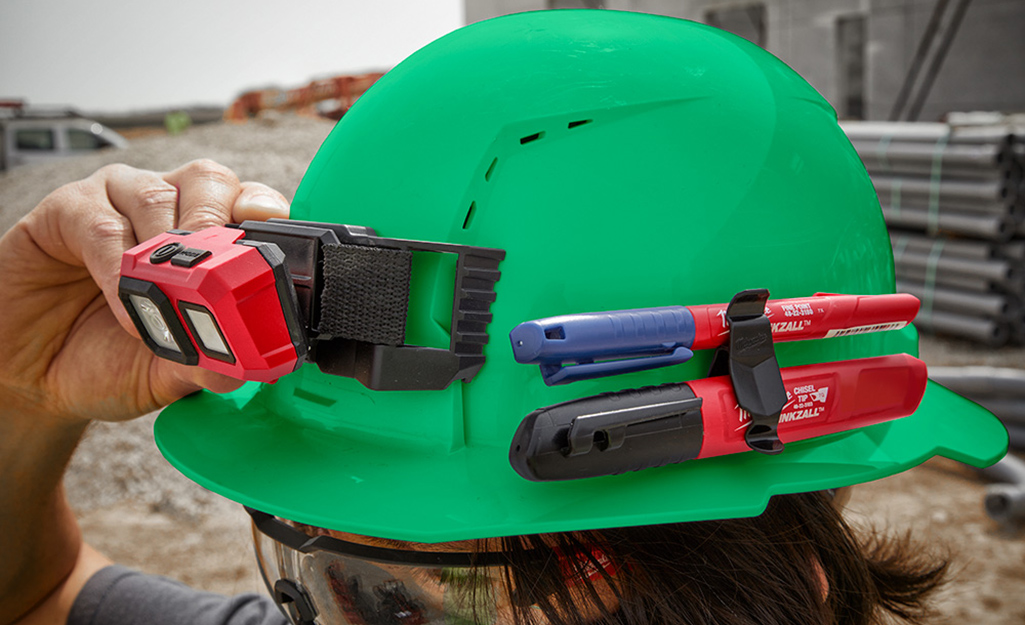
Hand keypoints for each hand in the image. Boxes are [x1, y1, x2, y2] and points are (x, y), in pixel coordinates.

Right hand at [0, 160, 289, 423]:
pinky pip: (99, 220)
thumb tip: (245, 364)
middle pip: (210, 181)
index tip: (271, 230)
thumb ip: (207, 361)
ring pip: (157, 194)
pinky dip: (116, 264)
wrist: (34, 378)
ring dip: (165, 249)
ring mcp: (116, 201)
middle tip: (214, 269)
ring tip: (161, 298)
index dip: (263, 209)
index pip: (247, 201)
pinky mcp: (66, 209)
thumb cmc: (109, 360)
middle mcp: (166, 208)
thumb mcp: (169, 369)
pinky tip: (122, 299)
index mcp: (205, 236)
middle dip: (217, 222)